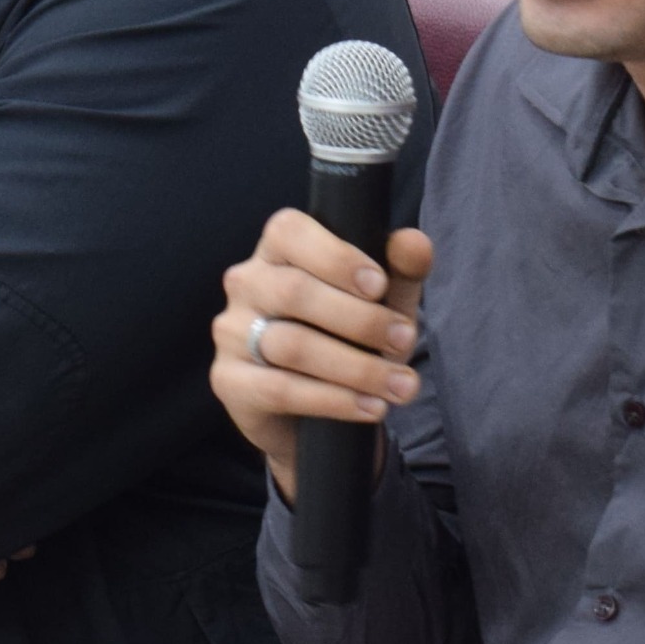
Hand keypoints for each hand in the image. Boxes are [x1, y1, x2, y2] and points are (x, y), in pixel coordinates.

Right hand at [212, 210, 431, 502]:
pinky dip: (334, 400)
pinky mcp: (229, 381)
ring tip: (400, 385)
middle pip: (294, 291)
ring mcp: (232, 332)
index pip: (289, 232)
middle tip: (405, 340)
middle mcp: (246, 284)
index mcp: (277, 251)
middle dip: (359, 319)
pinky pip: (280, 389)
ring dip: (356, 367)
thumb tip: (414, 242)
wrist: (318, 412)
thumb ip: (400, 269)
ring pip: (291, 345)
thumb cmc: (348, 337)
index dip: (335, 256)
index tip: (379, 285)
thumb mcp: (382, 301)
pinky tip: (371, 407)